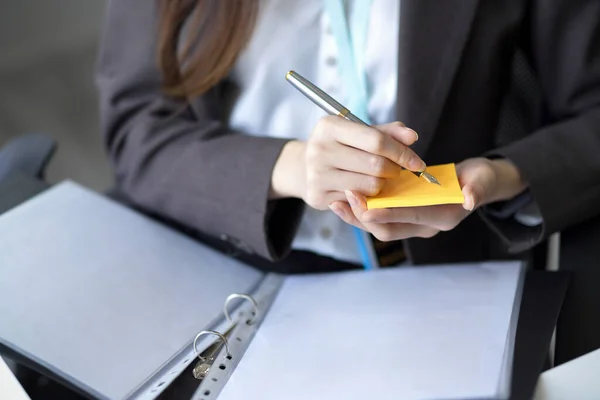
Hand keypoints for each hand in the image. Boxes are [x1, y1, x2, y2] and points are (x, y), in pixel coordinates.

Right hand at [270, 116, 424, 208]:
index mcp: (329, 126)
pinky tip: (363, 189)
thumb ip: (388, 133)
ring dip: (382, 185)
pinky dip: (367, 197)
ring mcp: (316, 174)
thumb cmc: (342, 147)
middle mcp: (318, 149)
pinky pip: (358, 201)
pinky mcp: (317, 196)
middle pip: (376, 165)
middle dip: (393, 170)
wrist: (306, 167)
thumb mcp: (361, 133)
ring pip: (370, 186)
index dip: (402, 153)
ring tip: (378, 179)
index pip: (376, 141)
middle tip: (395, 171)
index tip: (417, 163)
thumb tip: (412, 137)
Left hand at [328, 157, 526, 240]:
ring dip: (357, 216)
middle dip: (365, 216)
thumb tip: (470, 198)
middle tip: (346, 197)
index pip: (411, 217)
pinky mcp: (403, 218)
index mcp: (442, 217)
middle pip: (388, 229)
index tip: (366, 206)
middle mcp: (425, 227)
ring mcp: (412, 224)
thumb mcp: (482, 179)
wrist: (476, 185)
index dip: (389, 212)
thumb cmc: (478, 180)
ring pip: (378, 227)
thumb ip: (477, 188)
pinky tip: (343, 202)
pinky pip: (377, 220)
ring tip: (337, 202)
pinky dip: (360, 212)